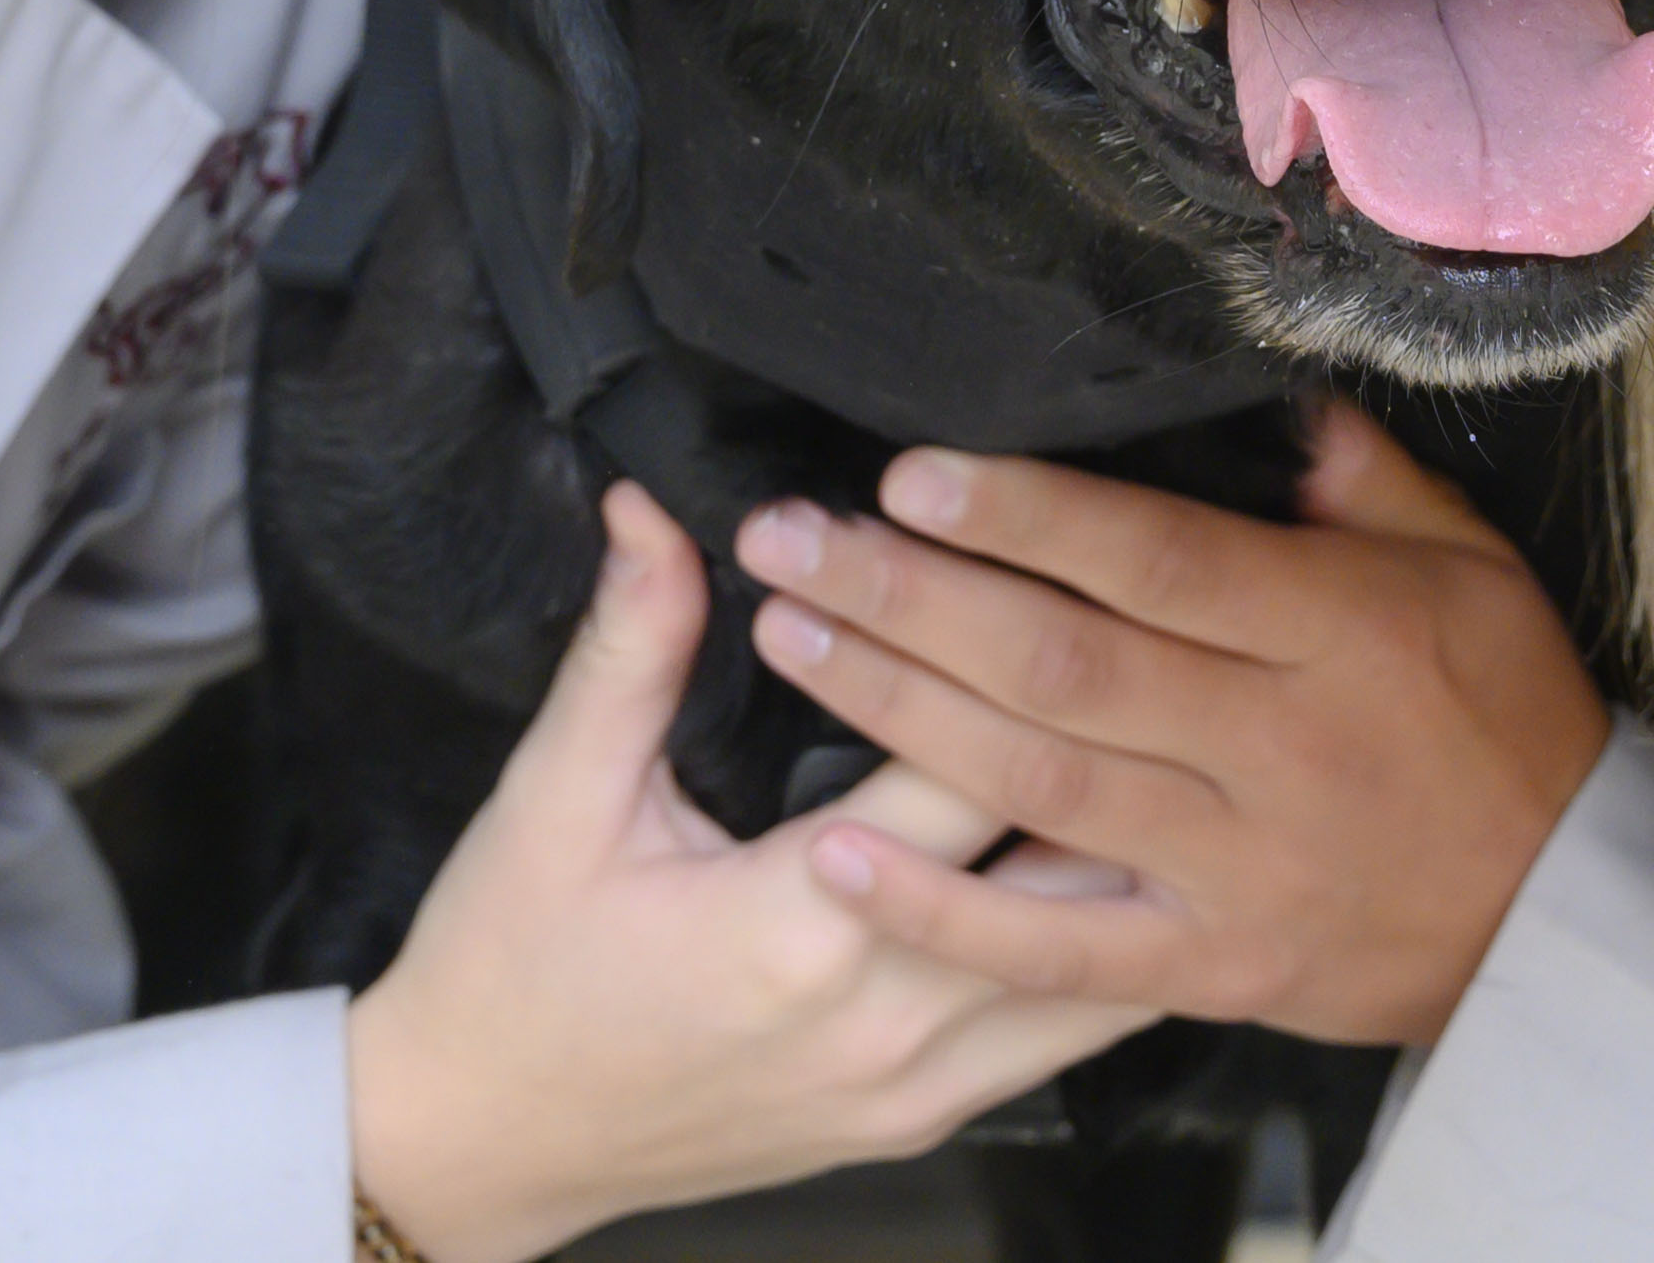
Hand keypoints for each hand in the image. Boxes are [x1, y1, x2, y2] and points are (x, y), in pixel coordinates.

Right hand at [341, 482, 1155, 1262]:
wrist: (482, 1144)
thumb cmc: (511, 966)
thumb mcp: (553, 796)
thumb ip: (629, 647)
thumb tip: (651, 508)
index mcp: (798, 919)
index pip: (968, 755)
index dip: (1001, 646)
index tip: (1031, 565)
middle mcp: (883, 1015)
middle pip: (1063, 857)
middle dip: (1110, 743)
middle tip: (1156, 644)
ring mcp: (913, 1086)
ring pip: (1097, 962)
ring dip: (1133, 855)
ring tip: (1170, 751)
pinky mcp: (919, 1122)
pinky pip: (1063, 1035)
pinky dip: (1105, 947)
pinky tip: (1126, 870)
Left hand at [736, 401, 1610, 1047]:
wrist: (1566, 919)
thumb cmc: (1507, 714)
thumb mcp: (1467, 562)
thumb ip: (1357, 476)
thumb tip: (1260, 388)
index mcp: (1332, 633)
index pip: (1155, 560)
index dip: (1025, 515)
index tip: (908, 472)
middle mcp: (1274, 750)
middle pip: (1064, 663)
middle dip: (910, 597)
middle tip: (790, 538)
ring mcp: (1236, 870)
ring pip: (1039, 786)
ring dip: (898, 712)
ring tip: (789, 640)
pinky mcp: (1211, 968)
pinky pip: (1058, 950)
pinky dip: (942, 912)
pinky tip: (837, 854)